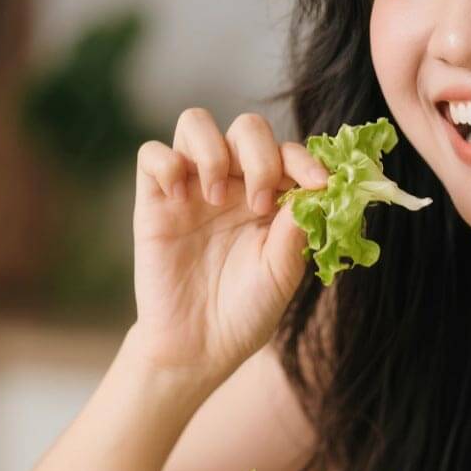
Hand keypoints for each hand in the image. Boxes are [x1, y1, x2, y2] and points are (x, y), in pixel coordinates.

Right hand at [127, 108, 326, 383]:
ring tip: (215, 197)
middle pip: (247, 128)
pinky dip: (166, 163)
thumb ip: (295, 232)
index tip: (319, 184)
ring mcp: (191, 187)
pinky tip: (179, 200)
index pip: (289, 153)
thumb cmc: (246, 311)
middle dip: (260, 156)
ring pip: (195, 122)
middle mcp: (233, 183)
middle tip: (259, 201)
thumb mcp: (280, 275)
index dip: (305, 160)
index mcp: (272, 197)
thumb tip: (315, 191)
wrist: (199, 347)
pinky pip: (151, 153)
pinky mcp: (154, 200)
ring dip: (213, 150)